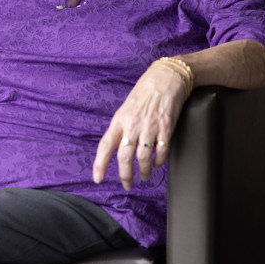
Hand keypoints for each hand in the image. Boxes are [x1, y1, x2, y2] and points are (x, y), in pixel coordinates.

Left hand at [92, 60, 188, 190]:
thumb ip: (121, 128)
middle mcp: (132, 125)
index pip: (105, 146)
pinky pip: (161, 151)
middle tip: (127, 185)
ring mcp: (150, 127)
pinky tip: (157, 164)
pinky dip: (159, 161)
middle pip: (124, 157)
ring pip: (143, 158)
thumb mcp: (126, 109)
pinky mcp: (166, 127)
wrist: (166, 78)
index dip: (100, 164)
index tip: (97, 178)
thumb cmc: (144, 94)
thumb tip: (116, 147)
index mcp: (119, 120)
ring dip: (144, 171)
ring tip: (144, 176)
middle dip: (125, 175)